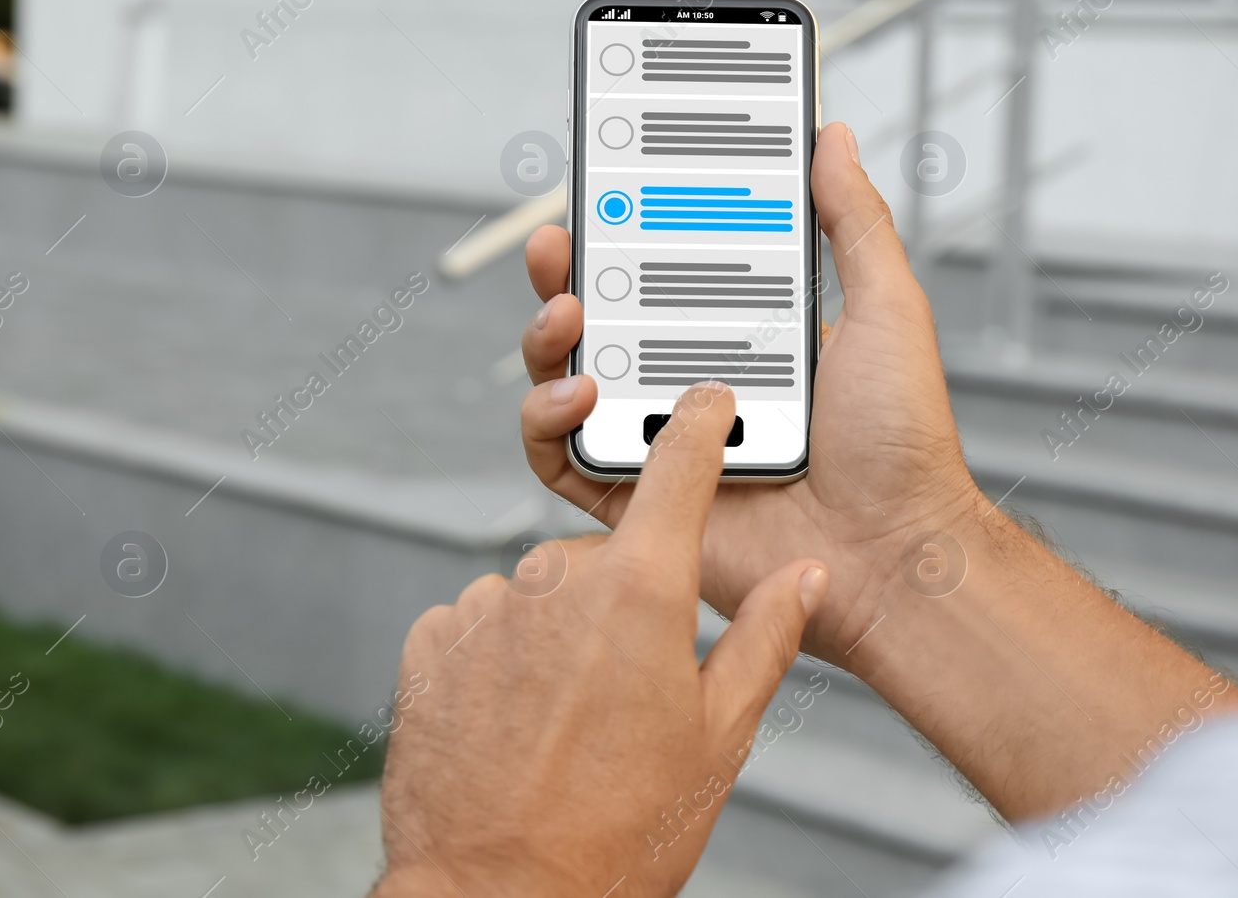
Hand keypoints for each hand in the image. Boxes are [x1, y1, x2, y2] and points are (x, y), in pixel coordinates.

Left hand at [373, 385, 829, 896]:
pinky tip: (516, 718)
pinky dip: (500, 655)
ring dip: (558, 634)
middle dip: (624, 605)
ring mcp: (486, 608)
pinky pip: (480, 621)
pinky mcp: (432, 642)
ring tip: (567, 721)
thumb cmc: (616, 833)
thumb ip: (765, 640)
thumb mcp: (719, 737)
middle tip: (630, 691)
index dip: (697, 428)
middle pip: (608, 556)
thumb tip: (805, 581)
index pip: (679, 472)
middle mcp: (558, 580)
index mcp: (642, 592)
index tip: (706, 402)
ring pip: (541, 592)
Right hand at [520, 122, 980, 664]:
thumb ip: (853, 222)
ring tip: (566, 310)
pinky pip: (561, 459)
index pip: (666, 274)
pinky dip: (547, 421)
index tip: (606, 188)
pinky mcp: (637, 503)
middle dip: (566, 274)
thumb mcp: (886, 309)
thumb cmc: (901, 444)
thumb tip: (831, 139)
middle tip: (559, 241)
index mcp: (744, 340)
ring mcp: (660, 444)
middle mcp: (693, 387)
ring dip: (547, 339)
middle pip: (603, 321)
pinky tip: (578, 391)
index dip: (627, 232)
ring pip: (569, 381)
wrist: (892, 553)